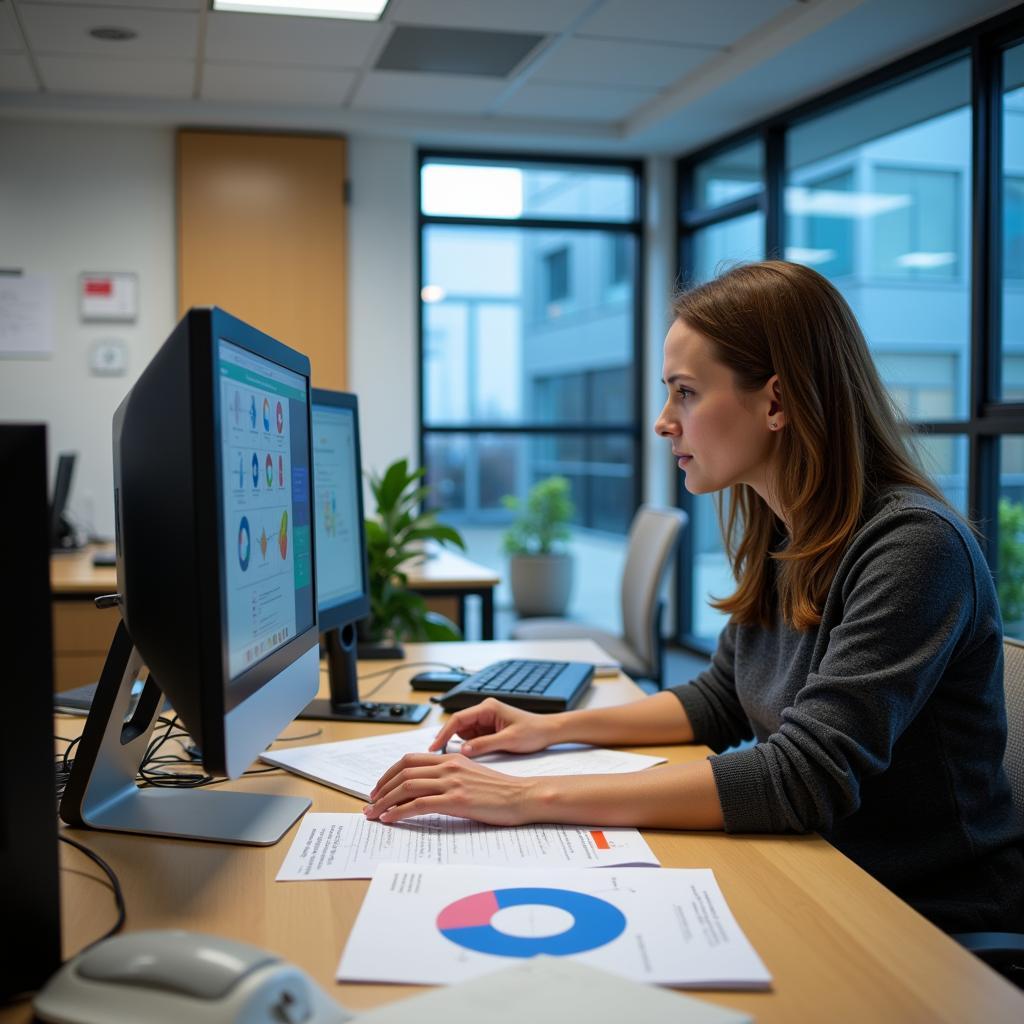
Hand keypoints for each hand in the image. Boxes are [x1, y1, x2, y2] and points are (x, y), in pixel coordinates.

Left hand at [364, 753, 535, 825]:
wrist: (522, 796)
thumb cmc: (500, 790)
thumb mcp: (471, 775)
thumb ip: (451, 775)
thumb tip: (429, 786)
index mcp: (451, 759)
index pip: (410, 760)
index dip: (390, 773)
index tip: (380, 787)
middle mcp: (448, 766)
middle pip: (403, 771)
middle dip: (382, 788)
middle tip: (371, 803)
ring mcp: (452, 783)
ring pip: (407, 787)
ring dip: (385, 801)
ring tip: (373, 814)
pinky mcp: (456, 800)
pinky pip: (418, 804)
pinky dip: (398, 812)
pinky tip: (389, 819)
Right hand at [428, 697, 556, 756]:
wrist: (549, 731)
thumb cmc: (533, 732)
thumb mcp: (508, 740)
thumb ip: (484, 744)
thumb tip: (462, 751)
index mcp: (488, 708)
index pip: (458, 718)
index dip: (443, 733)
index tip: (433, 747)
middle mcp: (484, 712)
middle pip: (458, 726)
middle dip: (449, 741)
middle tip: (439, 758)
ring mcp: (486, 721)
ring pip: (464, 734)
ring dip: (460, 745)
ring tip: (456, 760)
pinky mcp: (489, 730)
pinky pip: (472, 738)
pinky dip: (469, 748)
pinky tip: (469, 758)